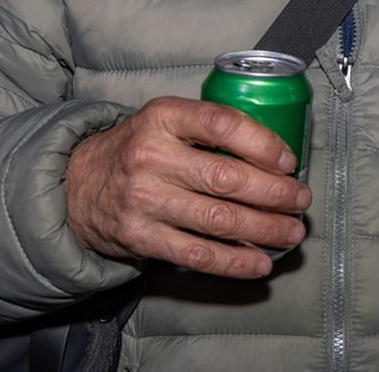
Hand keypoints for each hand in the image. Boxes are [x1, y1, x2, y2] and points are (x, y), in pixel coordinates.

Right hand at [66, 96, 311, 277]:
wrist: (78, 184)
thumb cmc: (139, 148)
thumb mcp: (167, 120)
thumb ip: (211, 129)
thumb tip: (275, 154)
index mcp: (163, 117)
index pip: (221, 124)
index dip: (263, 143)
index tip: (289, 161)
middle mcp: (151, 157)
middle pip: (227, 178)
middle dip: (275, 193)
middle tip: (300, 200)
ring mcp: (144, 200)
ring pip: (219, 220)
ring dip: (265, 229)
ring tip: (292, 231)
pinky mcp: (141, 238)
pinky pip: (198, 255)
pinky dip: (235, 261)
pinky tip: (260, 262)